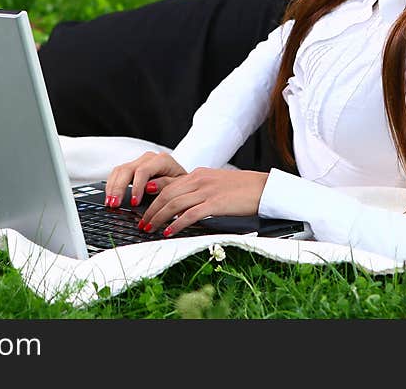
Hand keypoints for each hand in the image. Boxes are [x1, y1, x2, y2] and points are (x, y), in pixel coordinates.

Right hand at [104, 151, 187, 207]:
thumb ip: (165, 185)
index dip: (136, 187)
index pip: (143, 171)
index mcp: (162, 160)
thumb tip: (149, 187)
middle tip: (115, 204)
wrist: (183, 181)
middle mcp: (148, 158)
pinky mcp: (132, 168)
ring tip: (109, 203)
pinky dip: (112, 186)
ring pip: (119, 170)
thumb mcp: (179, 186)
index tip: (134, 202)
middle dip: (119, 188)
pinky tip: (110, 197)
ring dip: (112, 187)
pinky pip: (117, 173)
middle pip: (127, 169)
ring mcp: (139, 162)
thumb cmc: (182, 184)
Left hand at [137, 167, 268, 236]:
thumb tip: (181, 202)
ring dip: (159, 218)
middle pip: (166, 194)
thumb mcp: (214, 183)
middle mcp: (199, 179)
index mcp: (197, 174)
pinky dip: (176, 224)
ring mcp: (206, 191)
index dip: (152, 198)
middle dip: (151, 210)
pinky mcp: (215, 203)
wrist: (263, 187)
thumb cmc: (241, 188)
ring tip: (150, 229)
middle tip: (142, 223)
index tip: (142, 209)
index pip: (168, 185)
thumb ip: (197, 189)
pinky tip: (169, 232)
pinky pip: (190, 214)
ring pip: (174, 204)